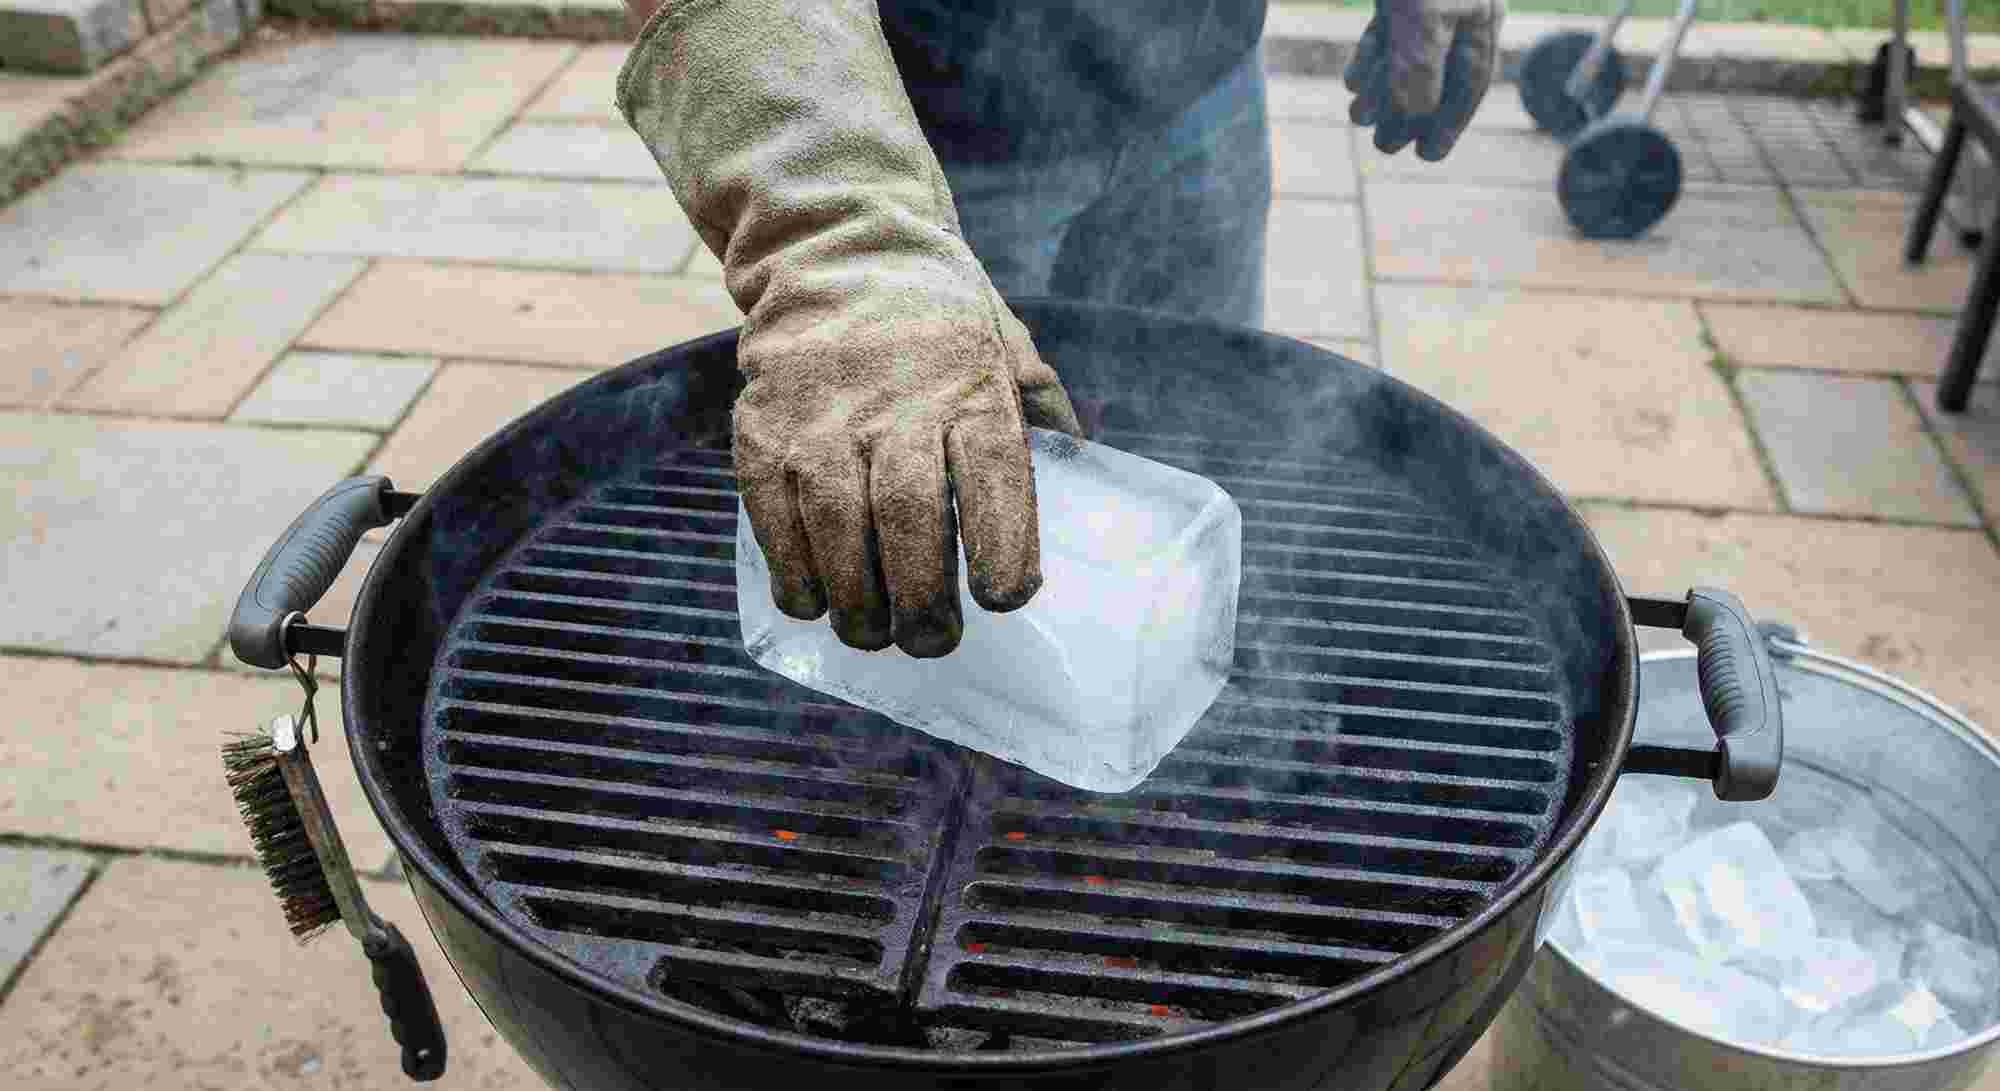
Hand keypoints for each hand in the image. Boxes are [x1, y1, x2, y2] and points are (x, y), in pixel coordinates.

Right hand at [735, 276, 1079, 657]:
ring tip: (875, 636)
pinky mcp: (762, 430)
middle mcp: (895, 403)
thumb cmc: (939, 322)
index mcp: (973, 388)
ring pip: (837, 529)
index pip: (992, 477)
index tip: (1003, 599)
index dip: (1000, 548)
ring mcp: (821, 417)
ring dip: (857, 602)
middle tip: (932, 643)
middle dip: (921, 601)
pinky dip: (796, 574)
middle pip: (908, 517)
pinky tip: (816, 600)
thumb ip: (1043, 414)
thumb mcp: (1008, 349)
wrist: (837, 252)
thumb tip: (1092, 483)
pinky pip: (774, 520)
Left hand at [1345, 0, 1504, 159]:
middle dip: (1410, 114)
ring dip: (1383, 91)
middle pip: (1440, 74)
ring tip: (1357, 115)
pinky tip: (1353, 82)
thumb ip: (1420, 66)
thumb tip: (1416, 117)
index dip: (1450, 123)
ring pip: (1410, 56)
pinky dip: (1371, 59)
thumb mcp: (1422, 17)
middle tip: (1384, 144)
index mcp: (1479, 18)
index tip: (1428, 154)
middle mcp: (1460, 10)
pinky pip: (1388, 31)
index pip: (1471, 83)